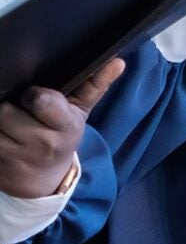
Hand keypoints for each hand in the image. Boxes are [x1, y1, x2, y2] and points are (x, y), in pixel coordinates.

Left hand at [0, 58, 122, 198]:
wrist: (47, 181)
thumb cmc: (63, 137)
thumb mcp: (80, 112)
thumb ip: (95, 84)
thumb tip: (118, 62)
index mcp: (66, 126)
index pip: (40, 100)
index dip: (31, 96)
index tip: (32, 98)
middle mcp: (42, 144)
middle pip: (8, 110)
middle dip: (10, 107)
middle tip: (19, 111)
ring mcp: (17, 158)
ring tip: (11, 125)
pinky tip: (5, 137)